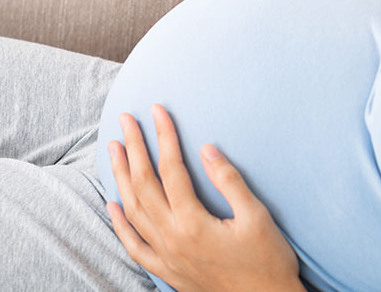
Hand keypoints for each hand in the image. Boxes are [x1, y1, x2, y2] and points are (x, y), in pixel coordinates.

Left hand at [107, 105, 304, 291]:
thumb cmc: (267, 262)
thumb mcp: (256, 217)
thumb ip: (229, 181)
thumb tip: (207, 150)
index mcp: (193, 223)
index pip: (171, 169)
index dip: (164, 136)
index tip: (158, 110)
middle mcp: (172, 239)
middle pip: (144, 185)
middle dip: (134, 148)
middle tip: (126, 120)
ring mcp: (165, 257)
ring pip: (133, 210)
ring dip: (121, 177)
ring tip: (114, 149)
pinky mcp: (166, 270)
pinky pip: (134, 245)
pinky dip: (120, 223)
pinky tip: (113, 204)